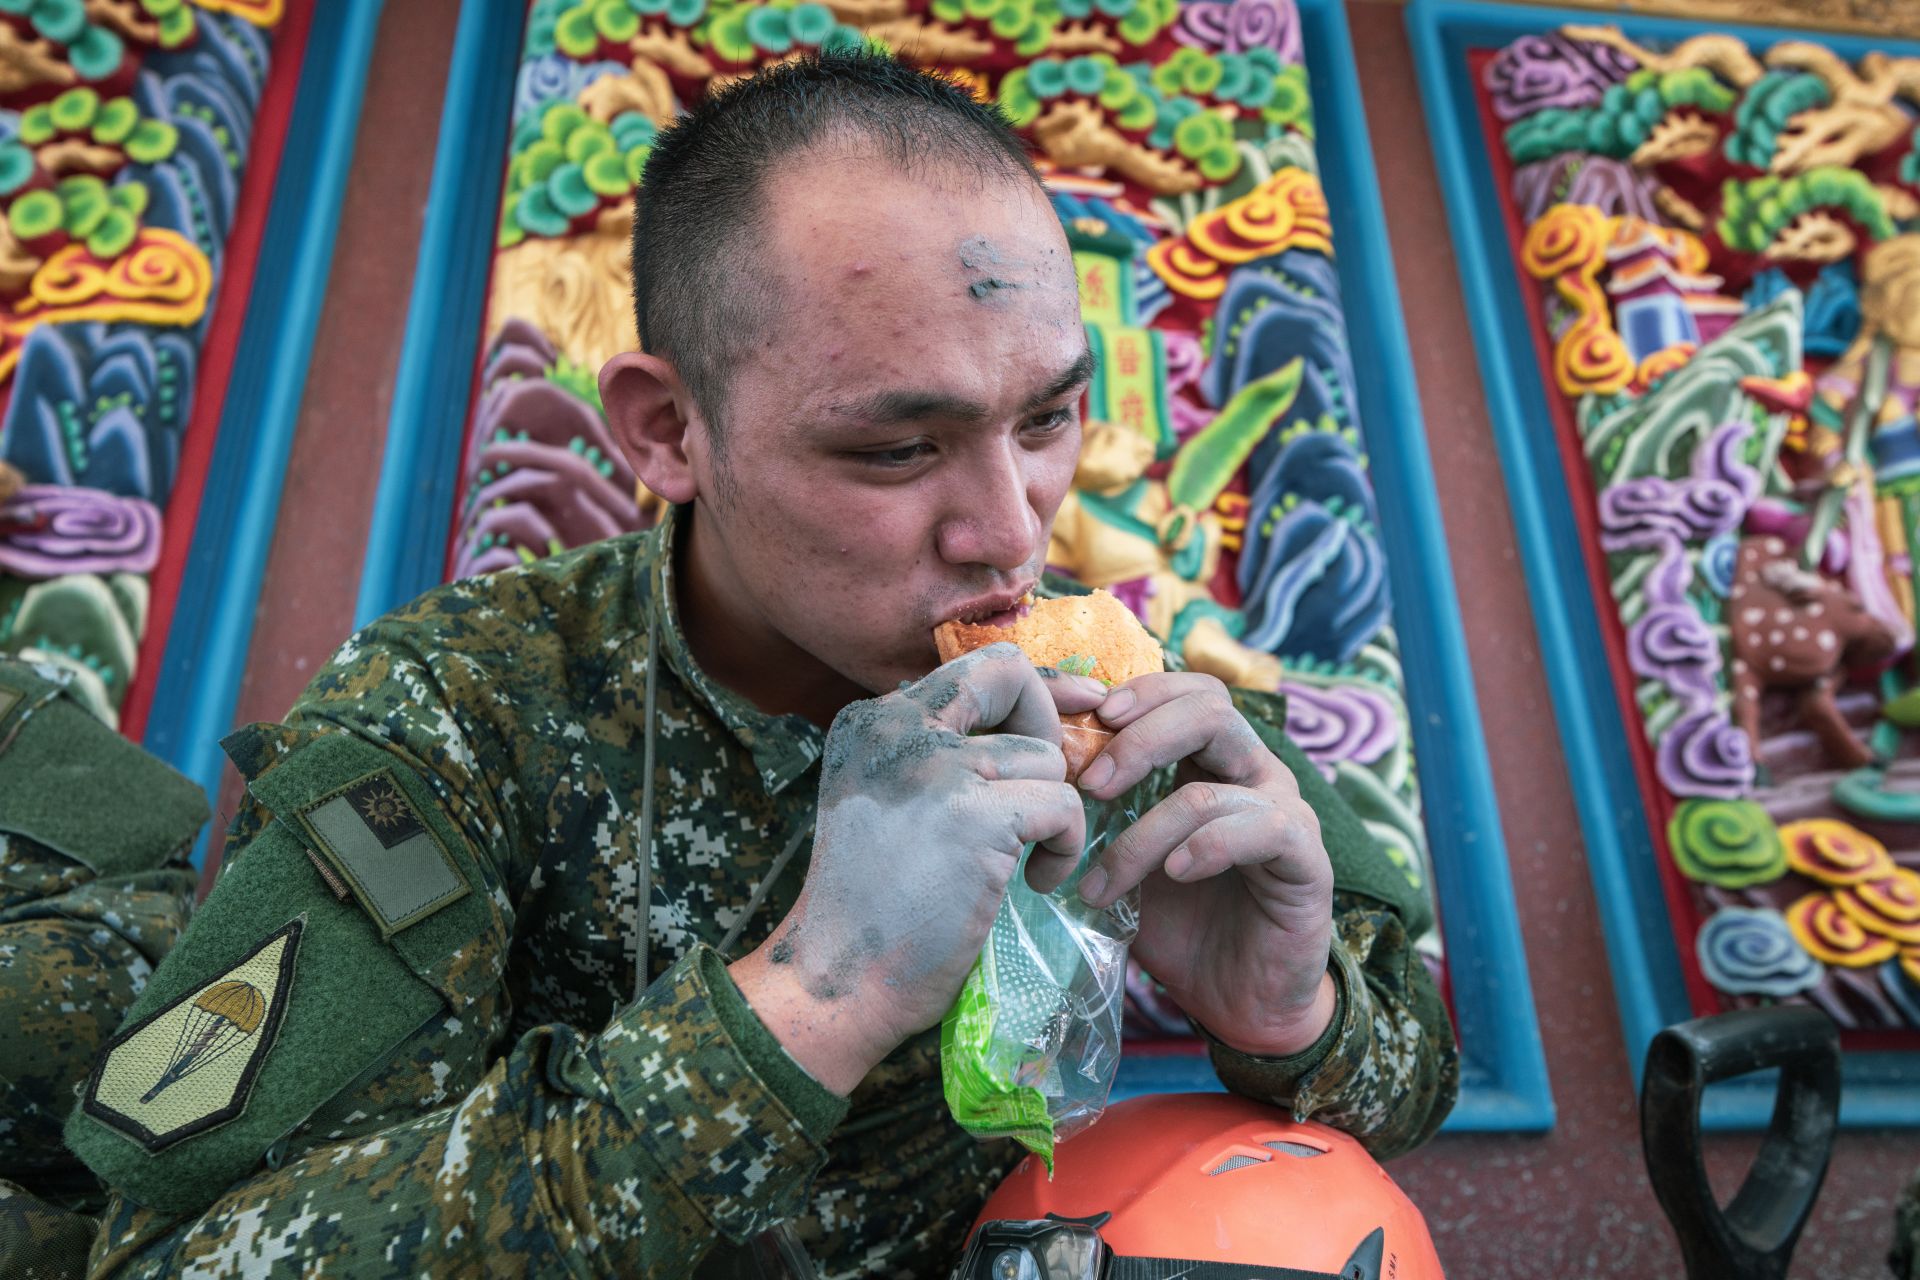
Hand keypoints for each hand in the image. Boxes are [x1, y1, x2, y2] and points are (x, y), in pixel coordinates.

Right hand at [730, 644, 1106, 1092]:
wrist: (840, 977)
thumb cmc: (876, 904)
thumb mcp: (890, 802)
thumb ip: (942, 755)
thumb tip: (1038, 715)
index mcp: (872, 720)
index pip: (976, 669)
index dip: (1036, 689)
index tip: (1083, 709)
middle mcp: (896, 726)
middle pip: (1010, 673)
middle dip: (1051, 724)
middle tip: (1048, 792)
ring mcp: (933, 767)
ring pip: (1046, 757)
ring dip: (1053, 815)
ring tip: (1026, 864)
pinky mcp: (971, 815)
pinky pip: (1063, 805)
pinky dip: (1065, 847)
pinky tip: (1037, 882)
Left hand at [1075, 672, 1336, 1056]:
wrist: (1238, 1001)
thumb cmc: (1178, 926)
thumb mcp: (1124, 862)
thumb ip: (1097, 818)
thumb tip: (1035, 781)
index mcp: (1212, 761)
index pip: (1187, 691)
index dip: (1139, 693)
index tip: (1085, 721)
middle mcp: (1254, 774)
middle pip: (1210, 709)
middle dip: (1141, 739)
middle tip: (1090, 786)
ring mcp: (1286, 812)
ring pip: (1213, 787)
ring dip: (1146, 833)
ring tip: (1102, 882)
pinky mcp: (1307, 859)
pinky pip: (1263, 829)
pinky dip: (1208, 848)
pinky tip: (1174, 874)